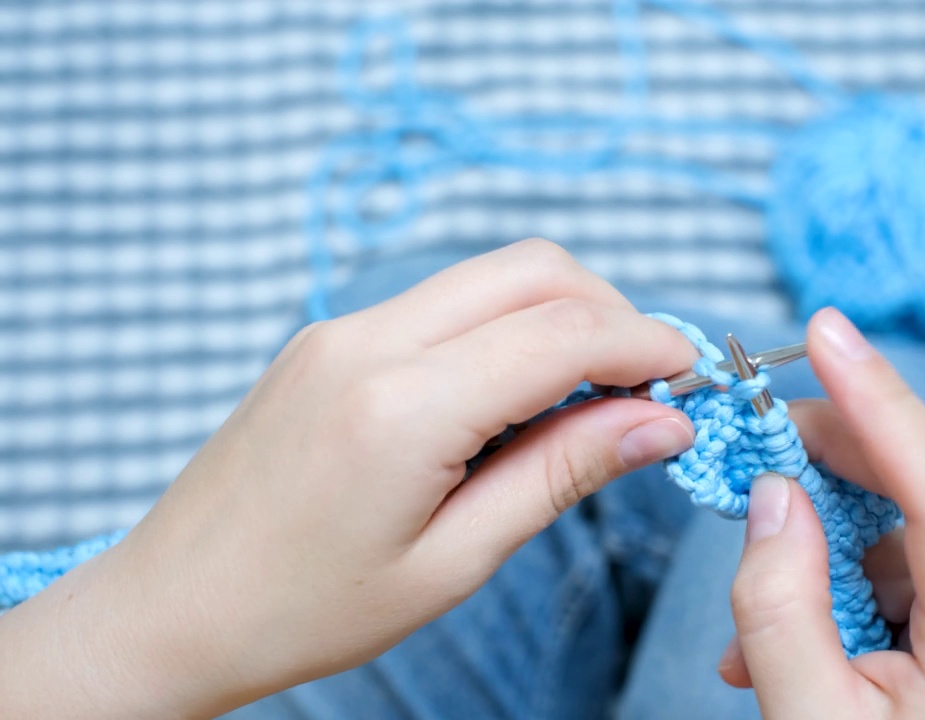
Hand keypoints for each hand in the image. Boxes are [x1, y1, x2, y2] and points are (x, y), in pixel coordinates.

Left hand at [0, 239, 697, 718]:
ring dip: (561, 314)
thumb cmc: (306, 609)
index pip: (562, 332)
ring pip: (491, 275)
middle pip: (534, 270)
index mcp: (401, 405)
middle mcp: (369, 341)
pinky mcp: (331, 339)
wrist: (171, 609)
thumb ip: (563, 473)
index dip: (646, 345)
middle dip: (612, 313)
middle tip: (649, 388)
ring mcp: (343, 330)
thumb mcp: (454, 560)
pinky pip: (445, 302)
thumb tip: (662, 422)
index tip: (691, 382)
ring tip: (589, 398)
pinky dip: (506, 327)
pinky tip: (518, 395)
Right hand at [718, 308, 924, 718]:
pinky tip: (791, 613)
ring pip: (924, 516)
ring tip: (762, 558)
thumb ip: (777, 607)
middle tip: (762, 432)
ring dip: (837, 510)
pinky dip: (847, 558)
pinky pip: (914, 556)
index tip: (824, 332)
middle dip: (847, 443)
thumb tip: (775, 494)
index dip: (884, 402)